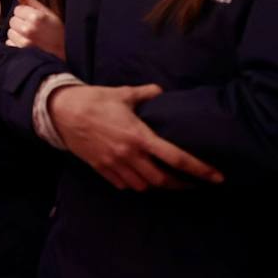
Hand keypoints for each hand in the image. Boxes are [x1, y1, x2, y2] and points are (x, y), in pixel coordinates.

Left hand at [7, 0, 65, 58]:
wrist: (64, 52)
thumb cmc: (57, 31)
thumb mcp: (47, 12)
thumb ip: (29, 0)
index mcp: (35, 17)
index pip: (17, 9)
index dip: (25, 13)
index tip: (33, 18)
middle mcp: (28, 29)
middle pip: (12, 20)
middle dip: (20, 23)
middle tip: (33, 28)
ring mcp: (24, 42)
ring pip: (10, 32)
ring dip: (17, 33)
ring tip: (30, 36)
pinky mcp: (21, 52)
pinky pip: (10, 43)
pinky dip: (16, 43)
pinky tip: (27, 44)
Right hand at [48, 84, 223, 191]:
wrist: (61, 111)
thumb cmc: (93, 100)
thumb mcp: (122, 93)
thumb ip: (146, 94)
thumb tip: (161, 91)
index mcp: (139, 136)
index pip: (176, 158)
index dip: (199, 169)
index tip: (217, 177)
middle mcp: (129, 155)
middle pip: (163, 180)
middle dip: (181, 185)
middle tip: (193, 184)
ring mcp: (114, 165)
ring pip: (144, 186)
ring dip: (158, 186)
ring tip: (168, 181)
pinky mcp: (101, 169)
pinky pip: (124, 185)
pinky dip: (136, 184)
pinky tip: (141, 178)